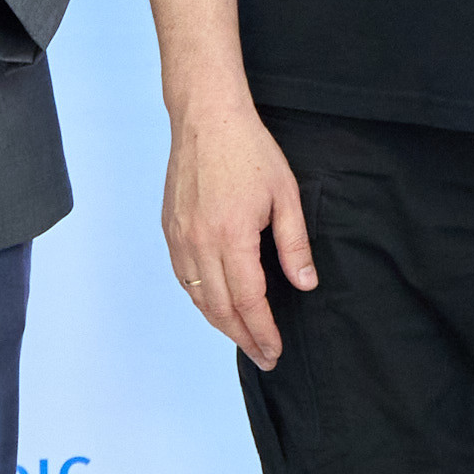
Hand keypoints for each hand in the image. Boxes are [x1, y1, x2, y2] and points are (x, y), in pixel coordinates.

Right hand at [163, 92, 312, 368]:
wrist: (206, 117)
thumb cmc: (249, 150)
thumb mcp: (286, 195)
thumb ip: (294, 244)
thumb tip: (304, 284)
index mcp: (232, 236)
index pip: (248, 301)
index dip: (262, 331)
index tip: (275, 349)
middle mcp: (200, 243)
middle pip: (220, 308)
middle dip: (243, 338)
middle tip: (263, 356)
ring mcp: (180, 237)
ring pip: (198, 297)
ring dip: (220, 323)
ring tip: (243, 337)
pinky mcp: (170, 228)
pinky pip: (184, 277)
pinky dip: (200, 299)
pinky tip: (216, 305)